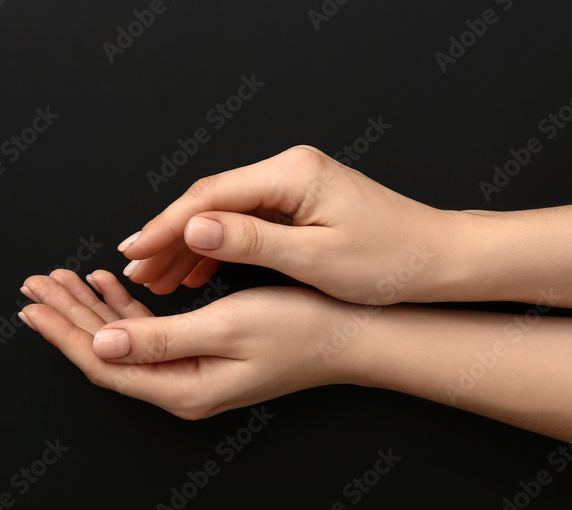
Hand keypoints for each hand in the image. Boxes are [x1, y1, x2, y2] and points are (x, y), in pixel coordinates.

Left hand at [18, 269, 373, 418]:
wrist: (350, 336)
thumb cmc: (298, 329)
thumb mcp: (225, 328)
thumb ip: (159, 340)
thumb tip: (101, 345)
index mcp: (181, 388)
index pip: (103, 362)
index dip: (64, 331)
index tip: (33, 302)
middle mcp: (181, 388)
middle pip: (106, 353)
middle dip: (69, 315)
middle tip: (35, 283)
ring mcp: (192, 375)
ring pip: (124, 342)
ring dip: (93, 309)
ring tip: (61, 279)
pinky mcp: (205, 357)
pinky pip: (151, 334)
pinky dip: (127, 308)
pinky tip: (112, 286)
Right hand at [118, 145, 472, 304]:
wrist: (438, 258)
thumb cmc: (390, 261)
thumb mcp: (317, 259)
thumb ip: (251, 242)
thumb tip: (194, 229)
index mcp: (292, 175)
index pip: (210, 197)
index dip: (164, 226)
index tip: (132, 250)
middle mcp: (290, 169)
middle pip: (211, 199)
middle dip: (169, 236)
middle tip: (136, 269)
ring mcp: (295, 183)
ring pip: (225, 211)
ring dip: (190, 244)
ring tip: (158, 278)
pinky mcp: (300, 201)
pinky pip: (246, 220)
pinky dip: (219, 246)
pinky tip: (198, 272)